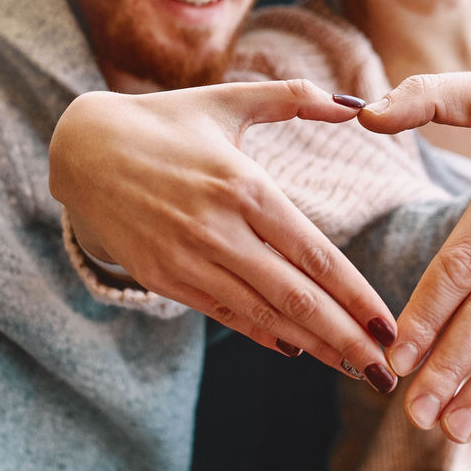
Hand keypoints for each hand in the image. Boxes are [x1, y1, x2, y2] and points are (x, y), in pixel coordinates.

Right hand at [49, 81, 398, 390]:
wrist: (81, 151)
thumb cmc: (165, 123)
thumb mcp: (227, 100)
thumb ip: (294, 98)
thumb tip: (353, 103)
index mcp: (244, 185)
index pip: (315, 255)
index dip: (356, 296)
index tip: (388, 327)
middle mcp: (218, 228)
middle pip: (297, 296)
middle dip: (346, 338)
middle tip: (384, 371)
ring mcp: (188, 258)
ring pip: (263, 313)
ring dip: (312, 346)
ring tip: (351, 368)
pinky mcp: (164, 277)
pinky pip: (224, 313)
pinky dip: (263, 334)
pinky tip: (296, 348)